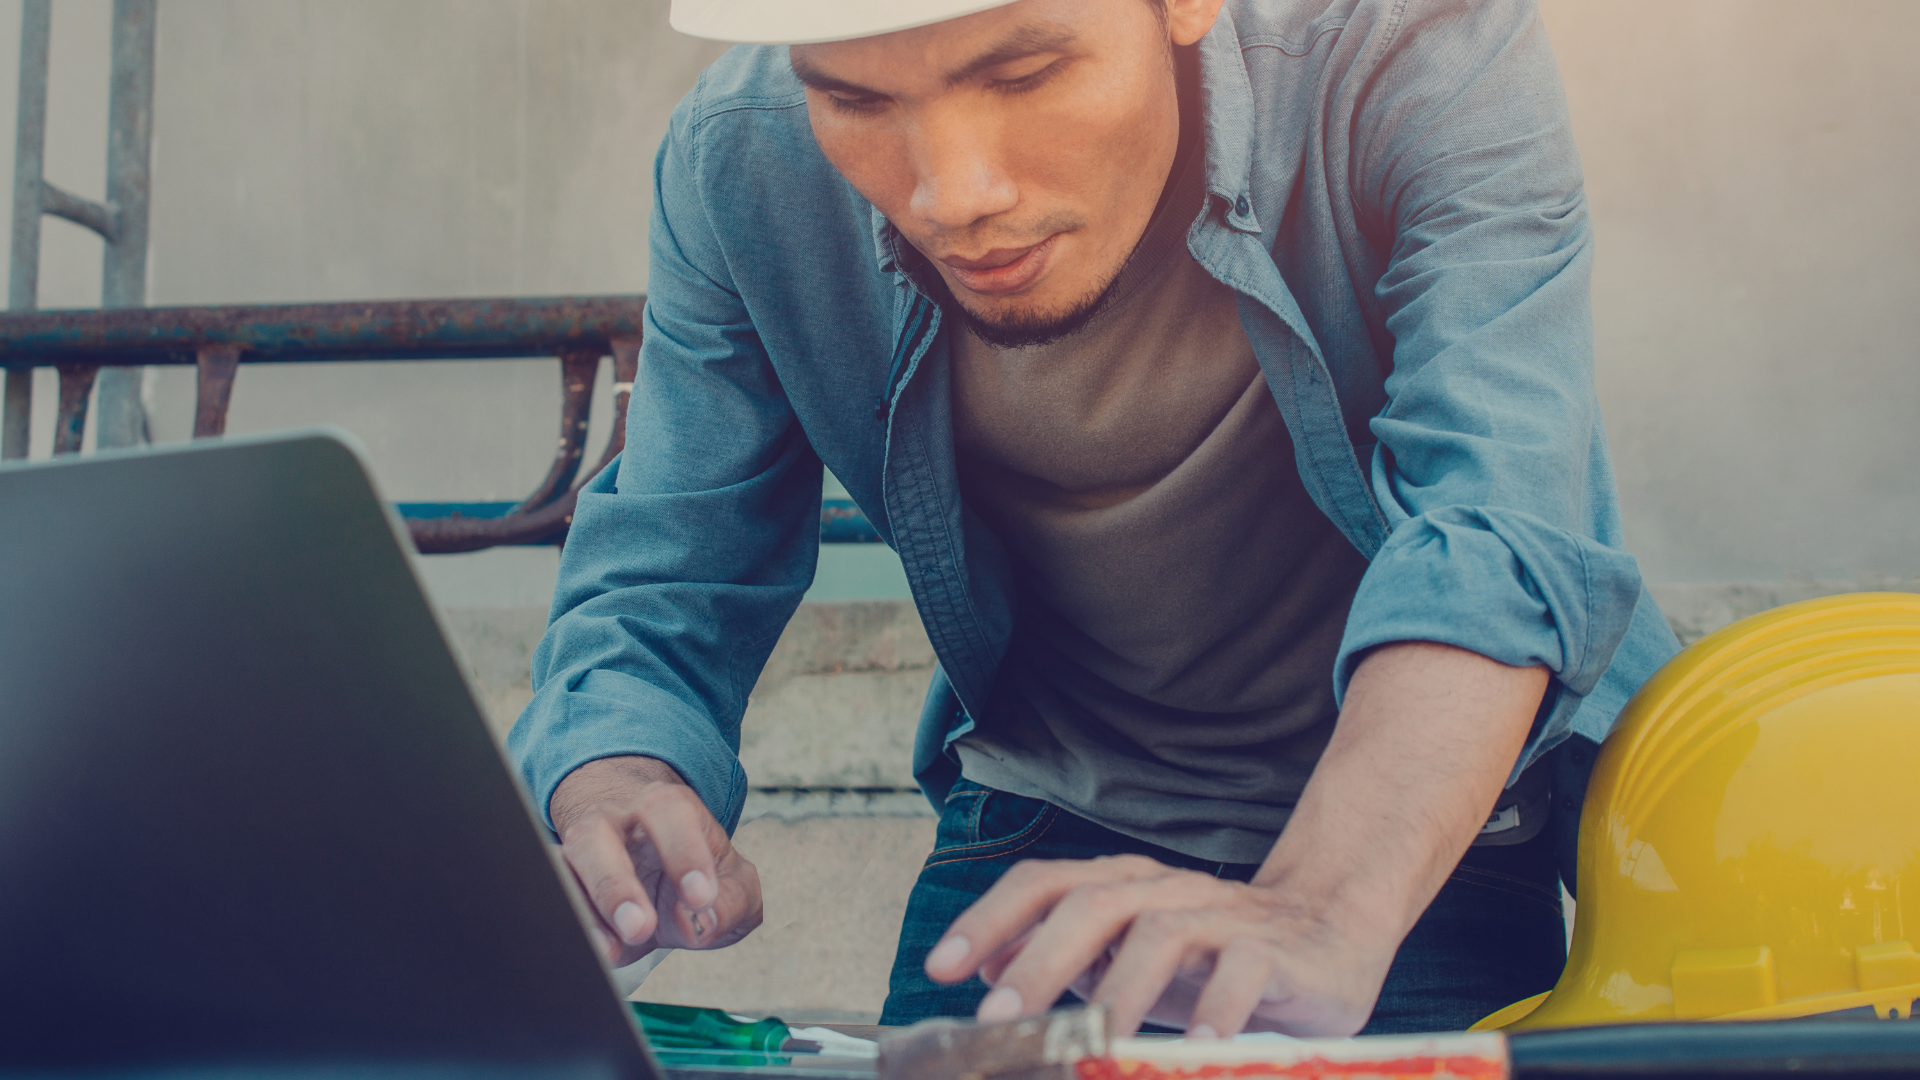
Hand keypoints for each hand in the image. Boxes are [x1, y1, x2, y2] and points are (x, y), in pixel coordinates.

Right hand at [550, 755, 762, 967]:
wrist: (656, 873)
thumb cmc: (697, 873)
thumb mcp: (735, 885)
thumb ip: (732, 902)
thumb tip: (698, 922)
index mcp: (666, 807)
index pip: (668, 812)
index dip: (683, 852)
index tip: (701, 898)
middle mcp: (615, 821)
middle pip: (599, 833)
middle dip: (616, 883)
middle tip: (642, 927)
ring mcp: (581, 852)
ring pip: (563, 866)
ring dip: (586, 911)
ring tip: (611, 950)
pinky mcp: (560, 883)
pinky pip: (548, 897)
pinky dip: (566, 926)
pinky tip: (593, 952)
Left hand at [925, 642, 1549, 1036]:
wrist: (1332, 930)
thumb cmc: (1217, 955)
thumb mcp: (1134, 960)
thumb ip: (1070, 961)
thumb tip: (988, 971)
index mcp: (1121, 887)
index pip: (1044, 884)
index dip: (990, 920)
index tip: (941, 967)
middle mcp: (1164, 890)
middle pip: (1091, 904)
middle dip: (1039, 959)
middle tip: (1001, 1018)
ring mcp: (1220, 915)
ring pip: (1160, 934)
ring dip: (1120, 992)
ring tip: (1093, 1046)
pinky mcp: (1275, 949)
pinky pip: (1241, 971)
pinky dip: (1215, 1010)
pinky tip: (1197, 1048)